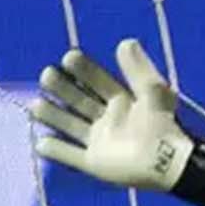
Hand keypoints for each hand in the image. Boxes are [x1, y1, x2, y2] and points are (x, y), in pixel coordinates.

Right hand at [29, 39, 196, 191]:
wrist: (169, 163)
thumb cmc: (163, 125)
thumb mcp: (153, 92)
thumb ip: (138, 69)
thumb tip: (125, 41)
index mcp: (122, 101)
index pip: (97, 81)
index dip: (83, 68)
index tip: (69, 56)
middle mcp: (108, 120)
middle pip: (79, 101)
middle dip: (62, 88)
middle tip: (46, 75)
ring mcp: (100, 142)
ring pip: (70, 126)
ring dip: (52, 115)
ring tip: (35, 104)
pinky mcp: (95, 164)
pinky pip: (71, 156)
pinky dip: (56, 150)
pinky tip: (40, 142)